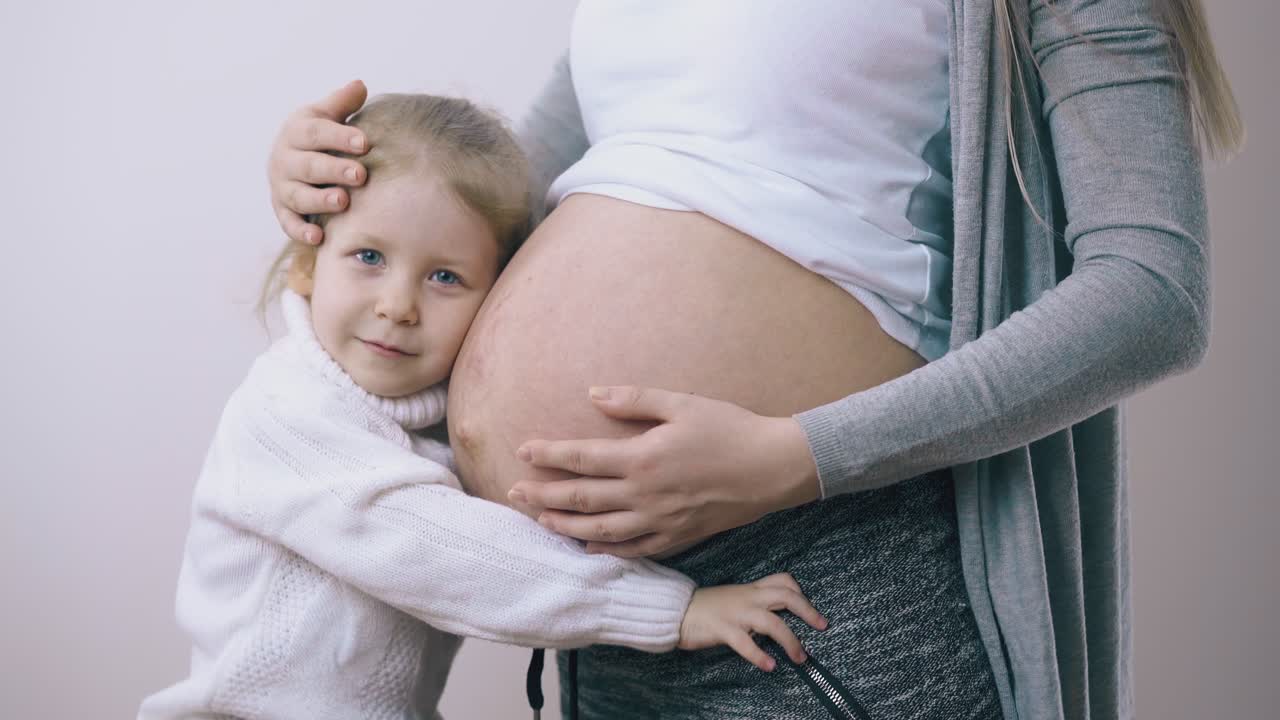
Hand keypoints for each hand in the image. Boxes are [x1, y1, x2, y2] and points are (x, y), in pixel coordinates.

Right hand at [267, 79, 369, 244]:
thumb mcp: (327, 116)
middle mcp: (284, 159)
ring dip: (319, 199)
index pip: (317, 132)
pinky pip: (288, 223)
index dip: (339, 136)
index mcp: (296, 132)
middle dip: (334, 169)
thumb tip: (359, 85)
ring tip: (343, 201)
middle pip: (308, 165)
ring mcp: (282, 187)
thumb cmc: (320, 137)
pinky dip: (301, 231)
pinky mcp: (282, 211)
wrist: (293, 160)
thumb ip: (342, 104)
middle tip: (361, 174)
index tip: (364, 142)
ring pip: (298, 195)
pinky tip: (318, 238)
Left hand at [508, 386, 820, 557]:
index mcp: (644, 458)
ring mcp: (661, 521)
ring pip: (601, 531)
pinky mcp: (678, 537)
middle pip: (583, 499)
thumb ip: (634, 399)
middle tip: (514, 493)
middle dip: (544, 495)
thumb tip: (593, 394)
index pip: (583, 459)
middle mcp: (646, 495)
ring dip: (566, 526)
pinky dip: (606, 551)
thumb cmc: (729, 428)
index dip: (549, 455)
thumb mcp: (681, 403)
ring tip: (541, 519)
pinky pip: (634, 550)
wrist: (773, 468)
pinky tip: (588, 547)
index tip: (523, 451)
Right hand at [679, 572, 827, 671]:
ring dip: (790, 641)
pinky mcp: (723, 629)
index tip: (808, 606)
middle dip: (808, 610)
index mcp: (750, 589)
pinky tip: (770, 666)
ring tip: (801, 658)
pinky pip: (745, 643)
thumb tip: (773, 615)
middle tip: (822, 625)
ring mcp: (736, 613)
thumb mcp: (733, 598)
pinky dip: (760, 656)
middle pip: (785, 596)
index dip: (799, 591)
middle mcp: (747, 598)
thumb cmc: (705, 607)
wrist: (676, 610)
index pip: (782, 580)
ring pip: (772, 622)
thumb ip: (752, 603)